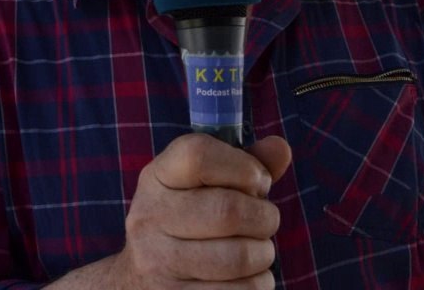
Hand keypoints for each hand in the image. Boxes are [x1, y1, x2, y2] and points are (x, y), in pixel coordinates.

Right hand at [113, 133, 291, 288]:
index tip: (258, 181)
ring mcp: (158, 262)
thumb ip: (246, 164)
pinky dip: (258, 284)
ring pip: (239, 257)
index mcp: (157, 177)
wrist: (141, 279)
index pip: (198, 155)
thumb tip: (281, 148)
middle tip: (264, 221)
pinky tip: (246, 276)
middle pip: (228, 210)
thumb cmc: (189, 221)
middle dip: (264, 216)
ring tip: (256, 249)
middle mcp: (149, 217)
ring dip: (263, 253)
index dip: (242, 166)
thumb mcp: (207, 185)